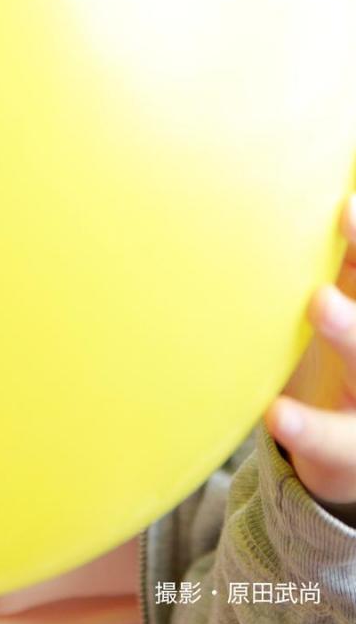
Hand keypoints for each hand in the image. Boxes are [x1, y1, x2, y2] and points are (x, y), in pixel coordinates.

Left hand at [263, 191, 355, 524]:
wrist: (347, 450)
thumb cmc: (335, 351)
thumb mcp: (339, 293)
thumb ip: (333, 253)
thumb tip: (303, 173)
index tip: (346, 195)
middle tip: (345, 208)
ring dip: (350, 329)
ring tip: (318, 301)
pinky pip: (338, 440)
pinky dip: (310, 427)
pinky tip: (276, 412)